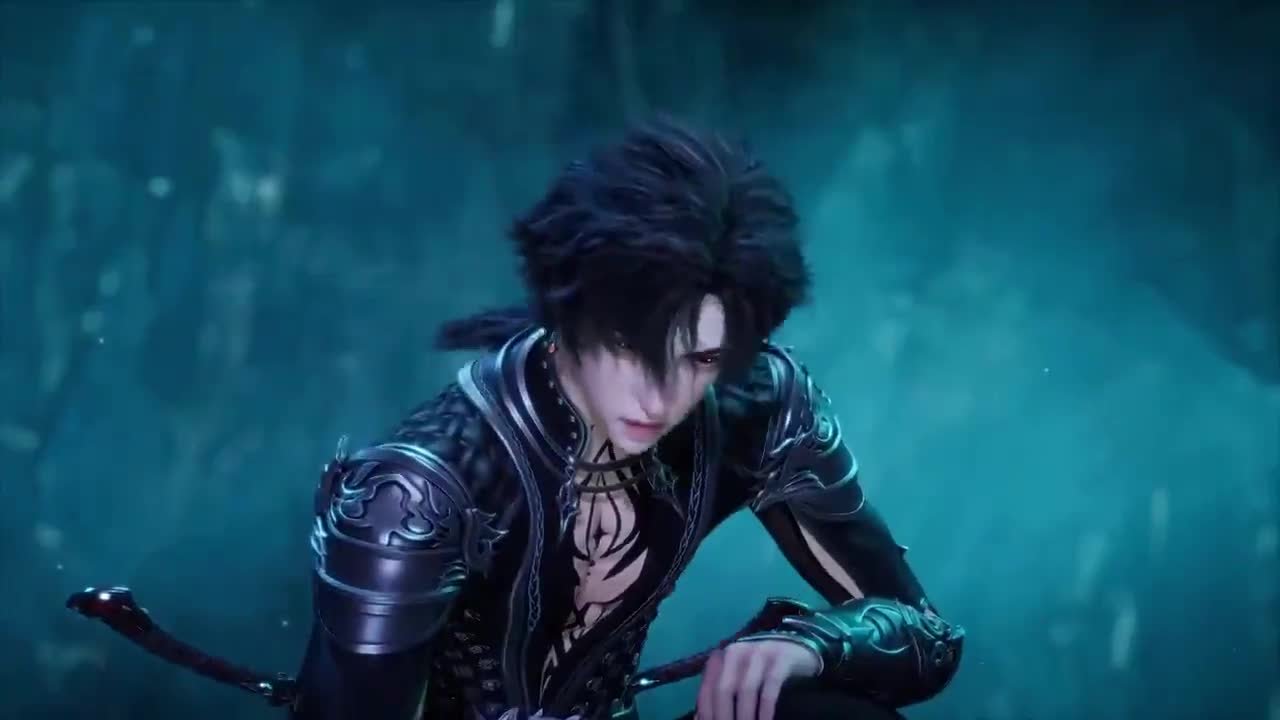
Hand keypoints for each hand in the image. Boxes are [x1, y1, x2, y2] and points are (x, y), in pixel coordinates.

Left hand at [695, 638, 819, 719]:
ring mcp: (759, 652)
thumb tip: (700, 719)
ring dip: (745, 716)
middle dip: (724, 716)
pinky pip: (770, 686)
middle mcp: (736, 652)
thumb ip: (720, 694)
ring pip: (746, 689)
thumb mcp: (738, 677)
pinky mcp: (781, 658)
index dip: (707, 713)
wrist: (795, 648)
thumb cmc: (761, 670)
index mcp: (721, 658)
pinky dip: (765, 709)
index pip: (707, 690)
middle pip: (723, 689)